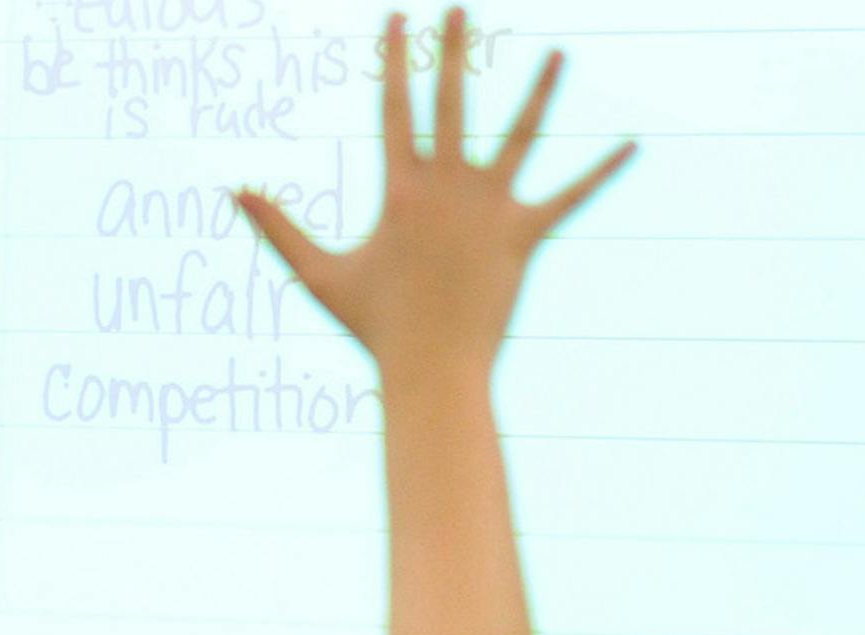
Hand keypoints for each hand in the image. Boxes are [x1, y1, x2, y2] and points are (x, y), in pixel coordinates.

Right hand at [239, 10, 632, 380]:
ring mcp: (490, 209)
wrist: (430, 368)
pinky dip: (600, 172)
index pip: (394, 110)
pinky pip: (569, 198)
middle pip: (452, 104)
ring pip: (521, 136)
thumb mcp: (317, 275)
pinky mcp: (525, 235)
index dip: (393, 60)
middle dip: (454, 52)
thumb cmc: (373, 327)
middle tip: (459, 10)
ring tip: (559, 52)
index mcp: (401, 191)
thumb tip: (234, 192)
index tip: (397, 18)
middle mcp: (448, 187)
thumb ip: (277, 230)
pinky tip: (631, 146)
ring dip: (541, 91)